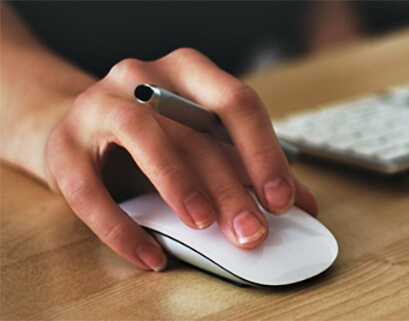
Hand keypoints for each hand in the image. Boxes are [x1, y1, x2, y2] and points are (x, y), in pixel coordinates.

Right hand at [45, 48, 317, 270]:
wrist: (78, 131)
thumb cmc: (154, 137)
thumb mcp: (204, 144)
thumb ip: (249, 168)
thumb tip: (304, 204)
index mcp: (189, 72)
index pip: (237, 103)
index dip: (263, 152)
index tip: (283, 199)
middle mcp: (143, 78)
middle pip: (195, 130)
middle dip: (230, 186)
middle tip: (252, 231)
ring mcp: (98, 106)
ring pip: (143, 136)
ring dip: (178, 183)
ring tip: (204, 225)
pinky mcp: (62, 146)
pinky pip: (89, 190)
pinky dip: (122, 228)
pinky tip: (151, 255)